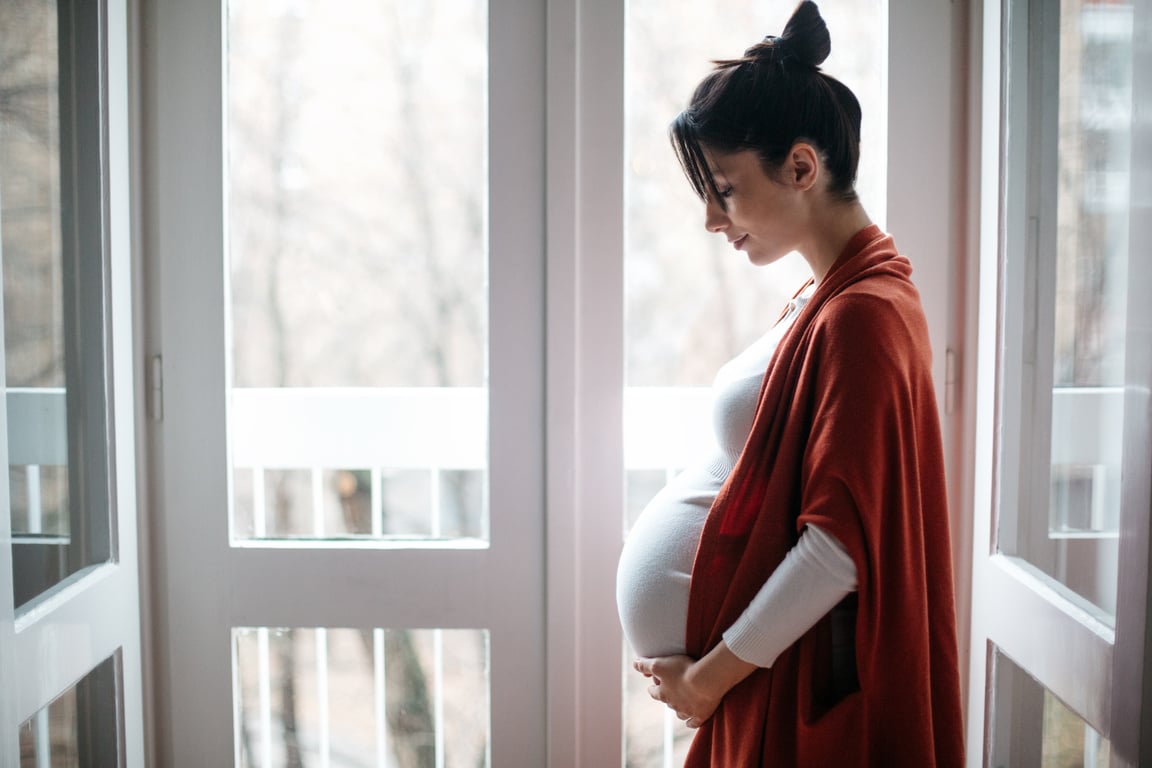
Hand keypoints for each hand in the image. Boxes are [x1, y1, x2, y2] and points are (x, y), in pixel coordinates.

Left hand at [634, 641, 757, 728]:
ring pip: (679, 713)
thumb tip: (634, 664)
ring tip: (681, 704)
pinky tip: (690, 721)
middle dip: (667, 697)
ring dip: (679, 709)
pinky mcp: (701, 715)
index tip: (652, 686)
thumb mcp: (659, 664)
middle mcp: (673, 704)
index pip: (654, 693)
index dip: (653, 689)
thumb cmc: (682, 670)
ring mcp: (687, 711)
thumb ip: (645, 665)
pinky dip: (691, 722)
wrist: (705, 681)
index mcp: (663, 693)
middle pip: (667, 702)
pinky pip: (694, 722)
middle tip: (671, 690)